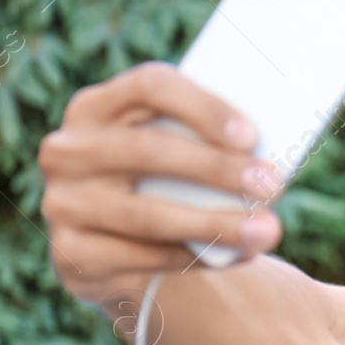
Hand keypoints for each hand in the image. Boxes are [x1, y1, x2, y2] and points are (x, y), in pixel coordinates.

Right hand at [38, 62, 284, 306]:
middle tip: (272, 185)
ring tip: (268, 230)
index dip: (203, 108)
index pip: (150, 86)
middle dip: (217, 169)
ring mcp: (63, 203)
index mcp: (98, 105)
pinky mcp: (70, 253)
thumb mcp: (174, 149)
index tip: (252, 136)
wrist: (115, 248)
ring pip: (147, 214)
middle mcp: (69, 149)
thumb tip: (281, 153)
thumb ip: (208, 141)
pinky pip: (141, 257)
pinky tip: (238, 255)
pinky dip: (195, 257)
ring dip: (216, 223)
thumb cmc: (164, 182)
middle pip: (148, 150)